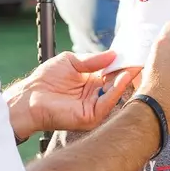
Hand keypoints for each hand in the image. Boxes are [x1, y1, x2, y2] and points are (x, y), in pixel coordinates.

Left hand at [6, 51, 139, 138]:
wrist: (30, 96)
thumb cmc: (45, 80)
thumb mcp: (71, 61)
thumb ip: (92, 60)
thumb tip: (113, 54)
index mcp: (91, 82)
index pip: (111, 73)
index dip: (122, 64)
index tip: (133, 54)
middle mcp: (94, 95)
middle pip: (117, 84)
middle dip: (128, 72)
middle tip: (139, 60)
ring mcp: (94, 107)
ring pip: (116, 94)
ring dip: (125, 80)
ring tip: (133, 66)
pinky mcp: (91, 116)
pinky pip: (108, 103)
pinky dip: (117, 91)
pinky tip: (121, 78)